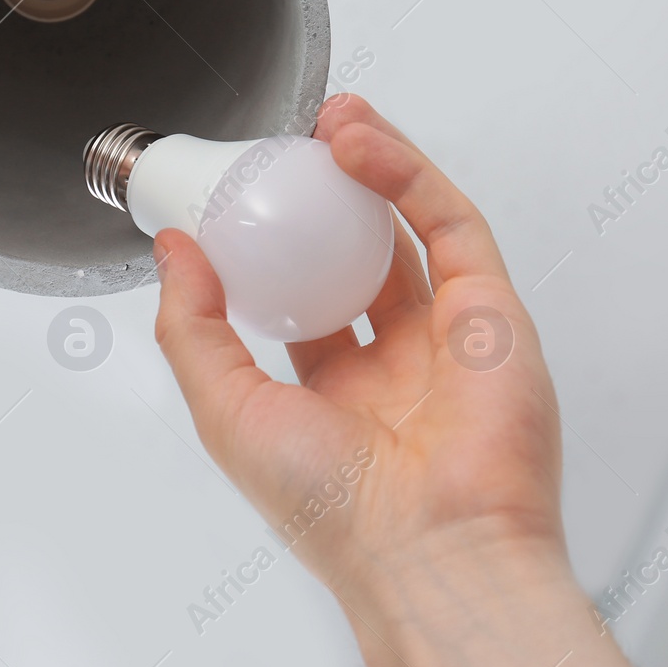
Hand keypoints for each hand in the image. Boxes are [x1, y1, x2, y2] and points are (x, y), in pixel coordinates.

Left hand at [153, 95, 631, 666]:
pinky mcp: (494, 309)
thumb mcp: (225, 411)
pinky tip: (361, 145)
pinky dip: (408, 175)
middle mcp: (396, 364)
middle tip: (296, 147)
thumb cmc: (334, 511)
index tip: (246, 197)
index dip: (276, 244)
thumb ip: (192, 328)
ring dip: (372, 166)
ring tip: (331, 120)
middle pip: (361, 255)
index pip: (304, 301)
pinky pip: (450, 224)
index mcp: (334, 397)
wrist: (428, 546)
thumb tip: (173, 252)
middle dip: (328, 197)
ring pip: (411, 227)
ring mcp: (448, 335)